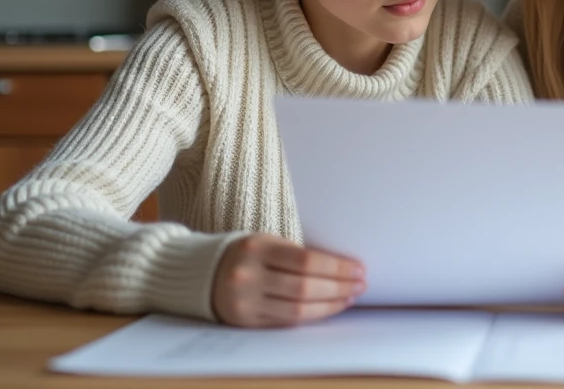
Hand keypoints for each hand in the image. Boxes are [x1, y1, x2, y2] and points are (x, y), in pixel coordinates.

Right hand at [211, 233, 365, 326]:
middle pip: (305, 287)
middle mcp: (249, 276)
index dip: (337, 267)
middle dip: (338, 287)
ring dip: (330, 304)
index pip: (307, 261)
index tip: (358, 268)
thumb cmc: (245, 254)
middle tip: (360, 284)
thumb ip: (297, 254)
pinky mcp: (246, 321)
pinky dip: (312, 315)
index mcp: (256, 248)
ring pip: (298, 309)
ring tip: (349, 297)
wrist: (202, 273)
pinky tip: (328, 308)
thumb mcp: (266, 242)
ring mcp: (246, 301)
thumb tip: (341, 267)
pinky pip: (287, 321)